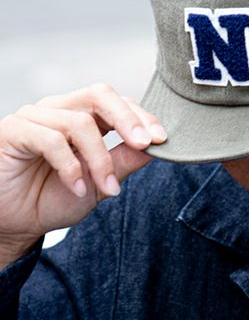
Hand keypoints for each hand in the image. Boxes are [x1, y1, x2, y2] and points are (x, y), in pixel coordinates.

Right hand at [0, 84, 166, 264]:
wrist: (12, 224)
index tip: (162, 139)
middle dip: (127, 118)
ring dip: (100, 158)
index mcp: (81, 116)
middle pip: (99, 95)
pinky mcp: (13, 130)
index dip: (141, 117)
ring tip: (107, 188)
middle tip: (145, 143)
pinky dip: (70, 166)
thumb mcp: (98, 184)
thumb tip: (156, 146)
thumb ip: (124, 162)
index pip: (117, 103)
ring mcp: (34, 117)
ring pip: (79, 122)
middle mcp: (58, 109)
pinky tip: (76, 188)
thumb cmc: (51, 200)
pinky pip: (50, 139)